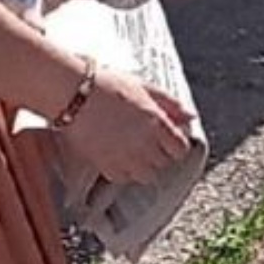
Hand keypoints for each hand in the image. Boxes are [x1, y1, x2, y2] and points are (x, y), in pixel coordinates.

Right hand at [58, 69, 194, 184]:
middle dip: (160, 153)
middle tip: (147, 140)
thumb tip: (191, 117)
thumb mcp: (144, 87)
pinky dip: (123, 170)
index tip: (167, 138)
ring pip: (146, 176)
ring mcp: (125, 158)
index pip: (180, 149)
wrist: (73, 94)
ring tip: (133, 149)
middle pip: (164, 163)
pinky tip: (117, 154)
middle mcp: (144, 144)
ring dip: (143, 165)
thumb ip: (170, 104)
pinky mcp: (105, 166)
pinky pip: (123, 178)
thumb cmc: (109, 85)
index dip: (175, 144)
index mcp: (157, 123)